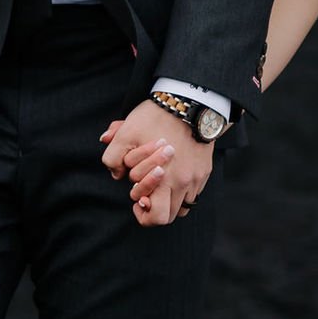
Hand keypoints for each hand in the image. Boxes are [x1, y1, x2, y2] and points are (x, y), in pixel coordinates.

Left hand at [100, 100, 213, 227]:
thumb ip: (113, 157)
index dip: (143, 213)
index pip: (156, 216)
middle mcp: (183, 182)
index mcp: (164, 179)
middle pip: (170, 216)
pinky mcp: (204, 171)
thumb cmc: (157, 117)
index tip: (138, 200)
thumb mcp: (127, 132)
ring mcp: (196, 178)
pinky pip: (194, 193)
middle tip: (146, 196)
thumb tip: (116, 173)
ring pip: (183, 207)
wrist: (190, 102)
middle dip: (155, 210)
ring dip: (169, 201)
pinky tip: (172, 176)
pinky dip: (182, 191)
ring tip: (160, 187)